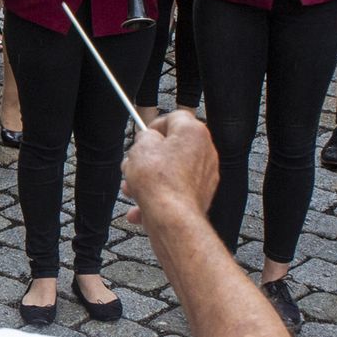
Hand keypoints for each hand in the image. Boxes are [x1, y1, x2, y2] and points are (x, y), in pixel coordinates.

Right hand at [123, 110, 220, 226]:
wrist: (172, 218)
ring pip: (171, 173)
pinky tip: (140, 209)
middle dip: (147, 158)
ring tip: (131, 190)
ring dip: (148, 180)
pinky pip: (174, 192)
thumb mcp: (140, 147)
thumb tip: (148, 141)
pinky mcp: (201, 197)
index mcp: (194, 132)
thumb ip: (144, 137)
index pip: (173, 118)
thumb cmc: (159, 183)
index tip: (142, 137)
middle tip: (133, 165)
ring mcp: (204, 176)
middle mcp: (205, 152)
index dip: (153, 127)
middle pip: (171, 149)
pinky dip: (158, 198)